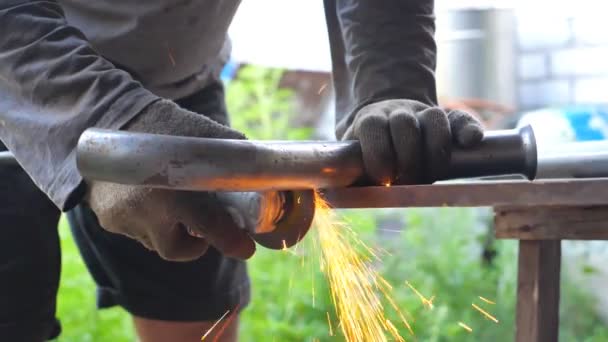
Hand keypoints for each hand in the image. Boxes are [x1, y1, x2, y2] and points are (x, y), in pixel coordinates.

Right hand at [85, 100, 254, 260]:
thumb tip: (260, 176)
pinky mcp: (107, 218)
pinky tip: (148, 198)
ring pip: (154, 241)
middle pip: (177, 249)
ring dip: (168, 231)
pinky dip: (147, 222)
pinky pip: (134, 231)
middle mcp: (145, 210)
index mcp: (173, 191)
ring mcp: (122, 217)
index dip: (231, 242)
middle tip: (203, 229)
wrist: (108, 116)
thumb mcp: (203, 134)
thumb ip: (231, 157)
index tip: (246, 249)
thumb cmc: (164, 125)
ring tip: (172, 205)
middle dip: (194, 244)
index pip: (209, 228)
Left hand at [343, 99, 483, 184]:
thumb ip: (349, 171)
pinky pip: (460, 119)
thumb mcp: (352, 158)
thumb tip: (332, 192)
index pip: (372, 126)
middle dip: (407, 159)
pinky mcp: (446, 119)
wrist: (385, 121)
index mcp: (370, 120)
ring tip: (430, 175)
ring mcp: (422, 113)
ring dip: (434, 151)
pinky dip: (468, 129)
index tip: (382, 178)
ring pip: (433, 119)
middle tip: (406, 181)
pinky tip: (471, 142)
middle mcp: (397, 112)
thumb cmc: (367, 152)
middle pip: (404, 125)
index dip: (378, 153)